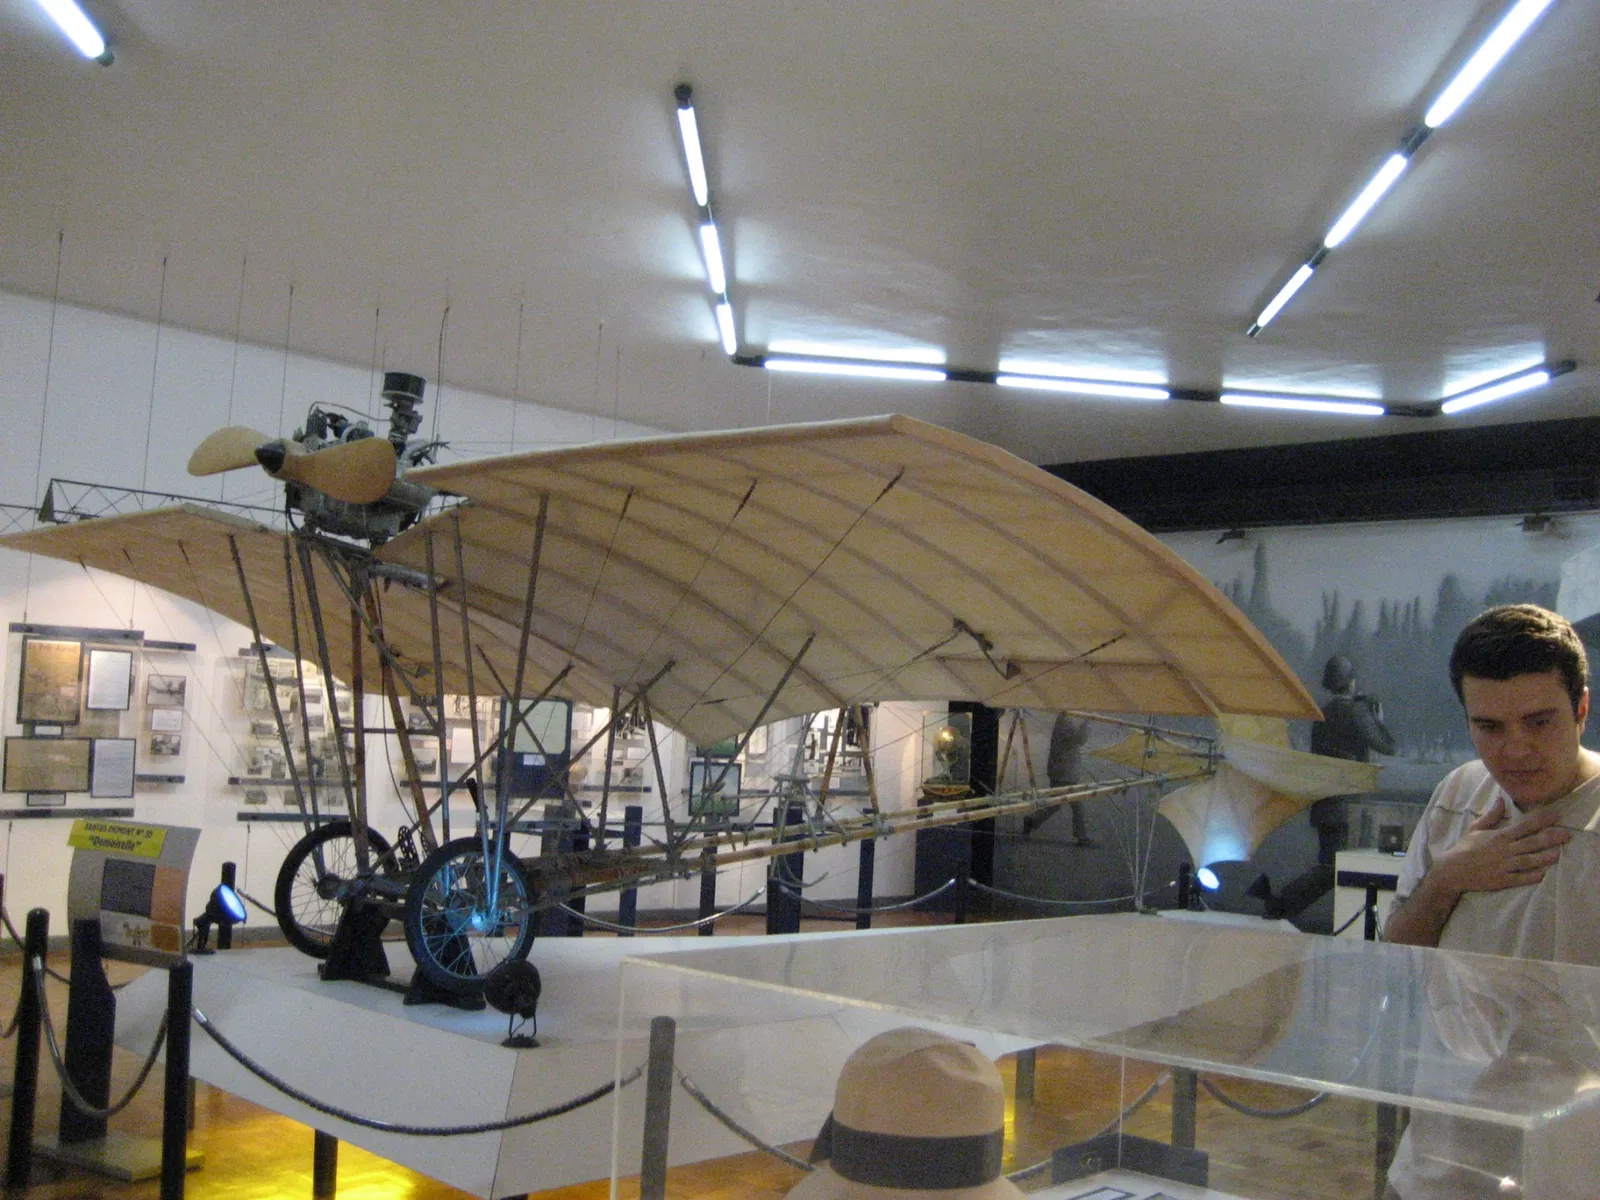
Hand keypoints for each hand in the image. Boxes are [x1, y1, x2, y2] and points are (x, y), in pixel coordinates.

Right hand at [1432, 796, 1570, 894]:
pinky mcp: (1502, 880)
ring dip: (1544, 857)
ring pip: (1528, 860)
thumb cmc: (1464, 848)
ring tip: (1559, 853)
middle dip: (1550, 838)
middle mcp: (1504, 850)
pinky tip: (1544, 874)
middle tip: (1566, 835)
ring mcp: (1504, 866)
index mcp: (1499, 836)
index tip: (1557, 815)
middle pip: (1531, 842)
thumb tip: (1501, 800)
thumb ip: (1490, 815)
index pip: (1524, 826)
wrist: (1452, 870)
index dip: (1541, 820)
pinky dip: (1532, 876)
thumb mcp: (1475, 828)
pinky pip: (1520, 878)